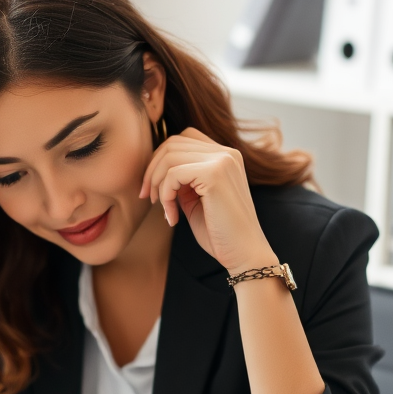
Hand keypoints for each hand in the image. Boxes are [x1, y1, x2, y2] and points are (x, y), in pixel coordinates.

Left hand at [139, 127, 276, 273]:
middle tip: (148, 198)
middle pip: (173, 143)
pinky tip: (173, 218)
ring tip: (164, 210)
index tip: (154, 190)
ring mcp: (223, 161)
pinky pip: (173, 174)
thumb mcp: (196, 201)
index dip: (161, 160)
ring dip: (157, 184)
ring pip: (170, 156)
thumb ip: (182, 182)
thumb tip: (155, 170)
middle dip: (152, 170)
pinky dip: (165, 196)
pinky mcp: (215, 174)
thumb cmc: (220, 233)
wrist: (245, 254)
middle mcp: (226, 153)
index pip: (183, 139)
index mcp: (225, 156)